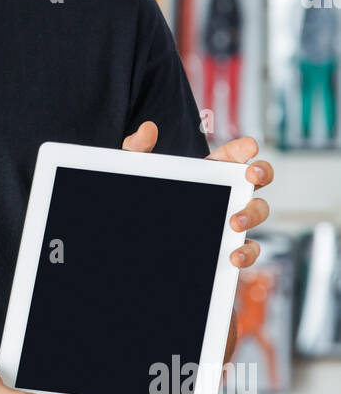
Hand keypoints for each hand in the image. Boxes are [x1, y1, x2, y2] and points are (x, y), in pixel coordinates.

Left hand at [122, 122, 273, 363]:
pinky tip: (233, 256)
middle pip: (254, 182)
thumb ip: (135, 153)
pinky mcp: (226, 254)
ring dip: (253, 214)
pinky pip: (248, 252)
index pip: (229, 157)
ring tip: (236, 221)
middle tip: (250, 175)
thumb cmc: (141, 212)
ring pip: (257, 214)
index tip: (247, 146)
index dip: (242, 149)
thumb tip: (146, 130)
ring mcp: (227, 227)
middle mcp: (221, 200)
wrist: (135, 264)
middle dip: (260, 174)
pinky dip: (247, 254)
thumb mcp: (133, 180)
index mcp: (204, 177)